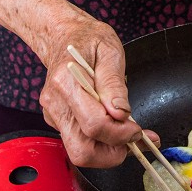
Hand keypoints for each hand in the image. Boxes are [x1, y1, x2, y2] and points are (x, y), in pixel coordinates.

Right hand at [40, 18, 160, 166]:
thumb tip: (121, 113)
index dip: (120, 133)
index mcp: (66, 81)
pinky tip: (116, 129)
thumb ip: (114, 84)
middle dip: (112, 154)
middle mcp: (55, 102)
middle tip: (134, 141)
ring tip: (129, 137)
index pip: (94, 124)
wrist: (65, 36)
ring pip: (79, 152)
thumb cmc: (88, 40)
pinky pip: (79, 142)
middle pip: (81, 150)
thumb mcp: (109, 51)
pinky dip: (101, 143)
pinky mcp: (57, 120)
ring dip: (108, 152)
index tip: (138, 128)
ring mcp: (53, 114)